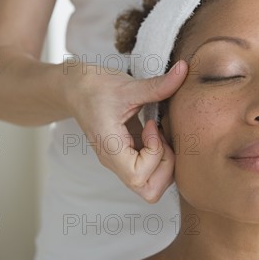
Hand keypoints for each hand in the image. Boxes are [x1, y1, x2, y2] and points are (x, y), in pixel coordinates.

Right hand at [64, 59, 187, 202]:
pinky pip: (149, 169)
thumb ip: (157, 84)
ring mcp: (121, 161)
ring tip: (157, 133)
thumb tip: (184, 69)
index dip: (155, 154)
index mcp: (110, 150)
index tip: (152, 126)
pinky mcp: (128, 155)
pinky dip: (159, 155)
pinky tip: (154, 132)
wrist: (74, 88)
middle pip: (149, 190)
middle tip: (161, 136)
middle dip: (166, 165)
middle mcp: (115, 162)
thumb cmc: (94, 87)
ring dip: (164, 161)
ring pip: (151, 184)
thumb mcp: (127, 85)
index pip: (138, 177)